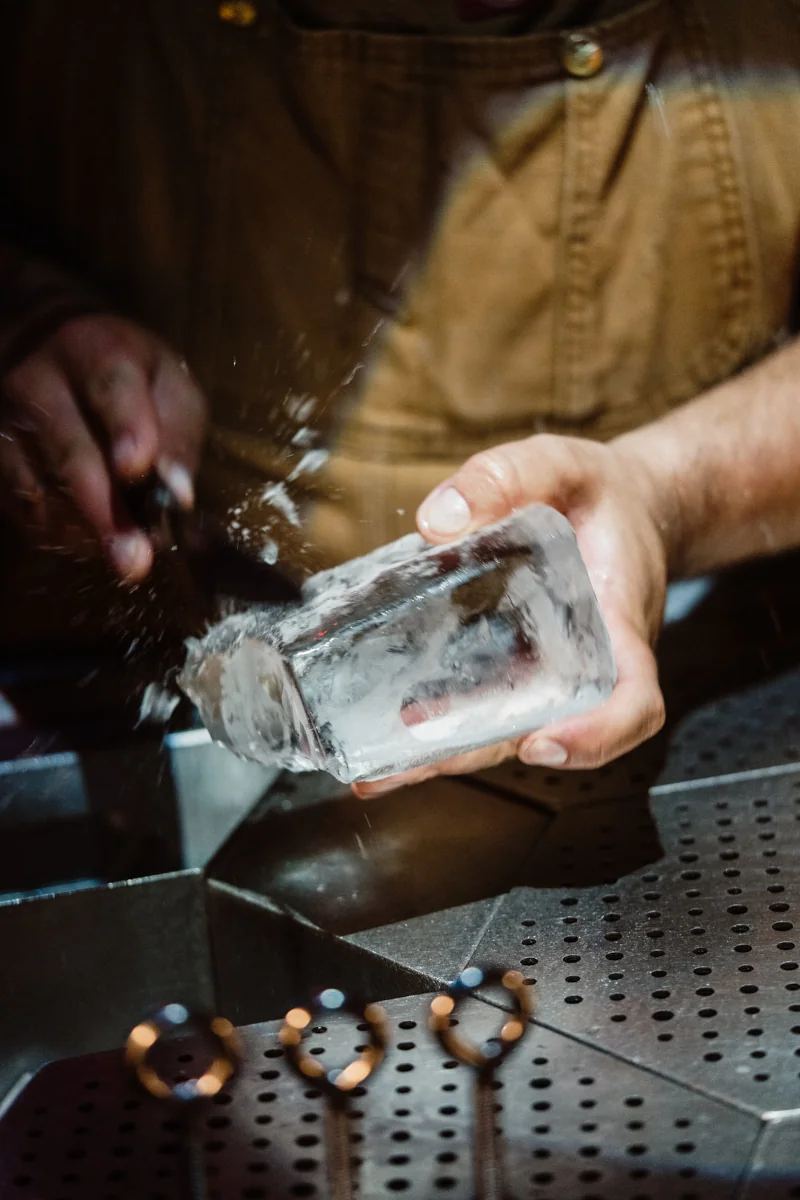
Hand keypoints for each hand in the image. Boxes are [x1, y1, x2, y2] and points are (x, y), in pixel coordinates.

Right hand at [0, 314, 206, 580]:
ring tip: (123, 556)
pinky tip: (89, 540)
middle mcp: (39, 381)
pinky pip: (21, 506)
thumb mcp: (168, 384)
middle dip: (104, 510)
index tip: (138, 468)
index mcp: (96, 350)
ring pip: (39, 487)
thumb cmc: (127, 376)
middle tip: (134, 559)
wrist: (47, 349)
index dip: (126, 428)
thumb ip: (178, 434)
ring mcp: (5, 419)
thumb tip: (177, 495)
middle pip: (68, 449)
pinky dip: (58, 532)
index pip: (110, 387)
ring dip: (84, 530)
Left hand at [354, 433, 667, 797]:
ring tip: (376, 767)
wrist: (628, 509)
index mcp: (618, 628)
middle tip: (408, 764)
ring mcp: (552, 676)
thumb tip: (437, 521)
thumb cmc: (605, 495)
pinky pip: (486, 704)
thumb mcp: (567, 465)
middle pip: (542, 733)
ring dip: (444, 754)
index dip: (595, 736)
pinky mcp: (520, 669)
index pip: (632, 702)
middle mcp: (587, 668)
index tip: (542, 744)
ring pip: (505, 730)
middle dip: (474, 755)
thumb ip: (510, 476)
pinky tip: (384, 731)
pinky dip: (441, 726)